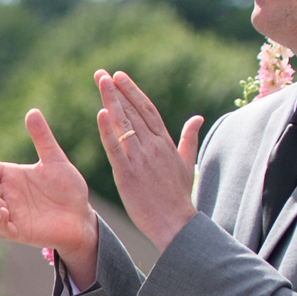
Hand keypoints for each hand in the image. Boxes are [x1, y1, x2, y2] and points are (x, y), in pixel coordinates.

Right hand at [0, 111, 98, 257]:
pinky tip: (3, 211)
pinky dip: (1, 220)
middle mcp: (7, 194)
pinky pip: (4, 227)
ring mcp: (11, 214)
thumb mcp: (55, 160)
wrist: (81, 216)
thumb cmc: (67, 189)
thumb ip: (42, 138)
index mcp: (12, 176)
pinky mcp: (19, 231)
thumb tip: (32, 111)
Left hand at [92, 69, 205, 249]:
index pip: (147, 110)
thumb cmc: (179, 196)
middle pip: (133, 111)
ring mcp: (140, 159)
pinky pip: (115, 148)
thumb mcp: (187, 163)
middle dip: (117, 91)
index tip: (119, 76)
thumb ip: (189, 139)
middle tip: (103, 73)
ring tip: (100, 82)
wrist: (175, 222)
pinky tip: (100, 113)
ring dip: (111, 101)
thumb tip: (197, 118)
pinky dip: (107, 130)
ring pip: (124, 124)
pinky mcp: (128, 174)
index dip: (133, 91)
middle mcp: (153, 146)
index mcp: (165, 143)